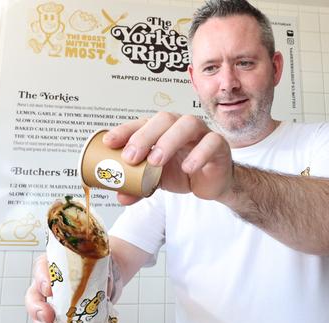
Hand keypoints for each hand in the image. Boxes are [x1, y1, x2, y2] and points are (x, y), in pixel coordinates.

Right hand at [25, 254, 103, 322]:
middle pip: (34, 299)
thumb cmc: (96, 261)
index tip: (48, 289)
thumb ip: (96, 272)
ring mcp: (55, 302)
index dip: (42, 279)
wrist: (109, 269)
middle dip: (39, 311)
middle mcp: (49, 285)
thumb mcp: (96, 259)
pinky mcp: (66, 316)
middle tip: (49, 318)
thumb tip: (102, 296)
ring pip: (43, 318)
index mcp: (53, 265)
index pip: (40, 268)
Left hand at [103, 112, 233, 204]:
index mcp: (162, 130)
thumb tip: (121, 196)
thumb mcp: (156, 180)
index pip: (141, 123)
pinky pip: (211, 142)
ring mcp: (201, 133)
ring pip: (187, 124)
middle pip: (163, 119)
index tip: (109, 143)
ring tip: (156, 162)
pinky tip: (188, 168)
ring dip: (169, 141)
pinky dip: (199, 154)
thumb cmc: (183, 172)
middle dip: (144, 136)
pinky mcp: (218, 145)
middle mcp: (180, 126)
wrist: (212, 182)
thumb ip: (139, 186)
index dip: (125, 131)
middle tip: (131, 157)